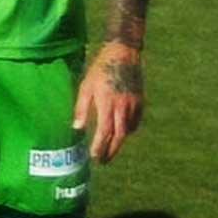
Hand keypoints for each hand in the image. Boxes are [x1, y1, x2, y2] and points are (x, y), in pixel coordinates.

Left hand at [72, 42, 144, 163]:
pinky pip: (136, 122)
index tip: (95, 157)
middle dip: (111, 150)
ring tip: (109, 149)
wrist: (122, 55)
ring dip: (119, 141)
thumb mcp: (85, 86)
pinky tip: (120, 133)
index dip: (100, 146)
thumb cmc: (99, 70)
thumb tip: (76, 128)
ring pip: (128, 130)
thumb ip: (81, 108)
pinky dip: (128, 130)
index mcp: (107, 103)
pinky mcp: (141, 102)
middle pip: (119, 135)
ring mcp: (134, 105)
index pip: (104, 131)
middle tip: (103, 161)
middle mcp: (123, 106)